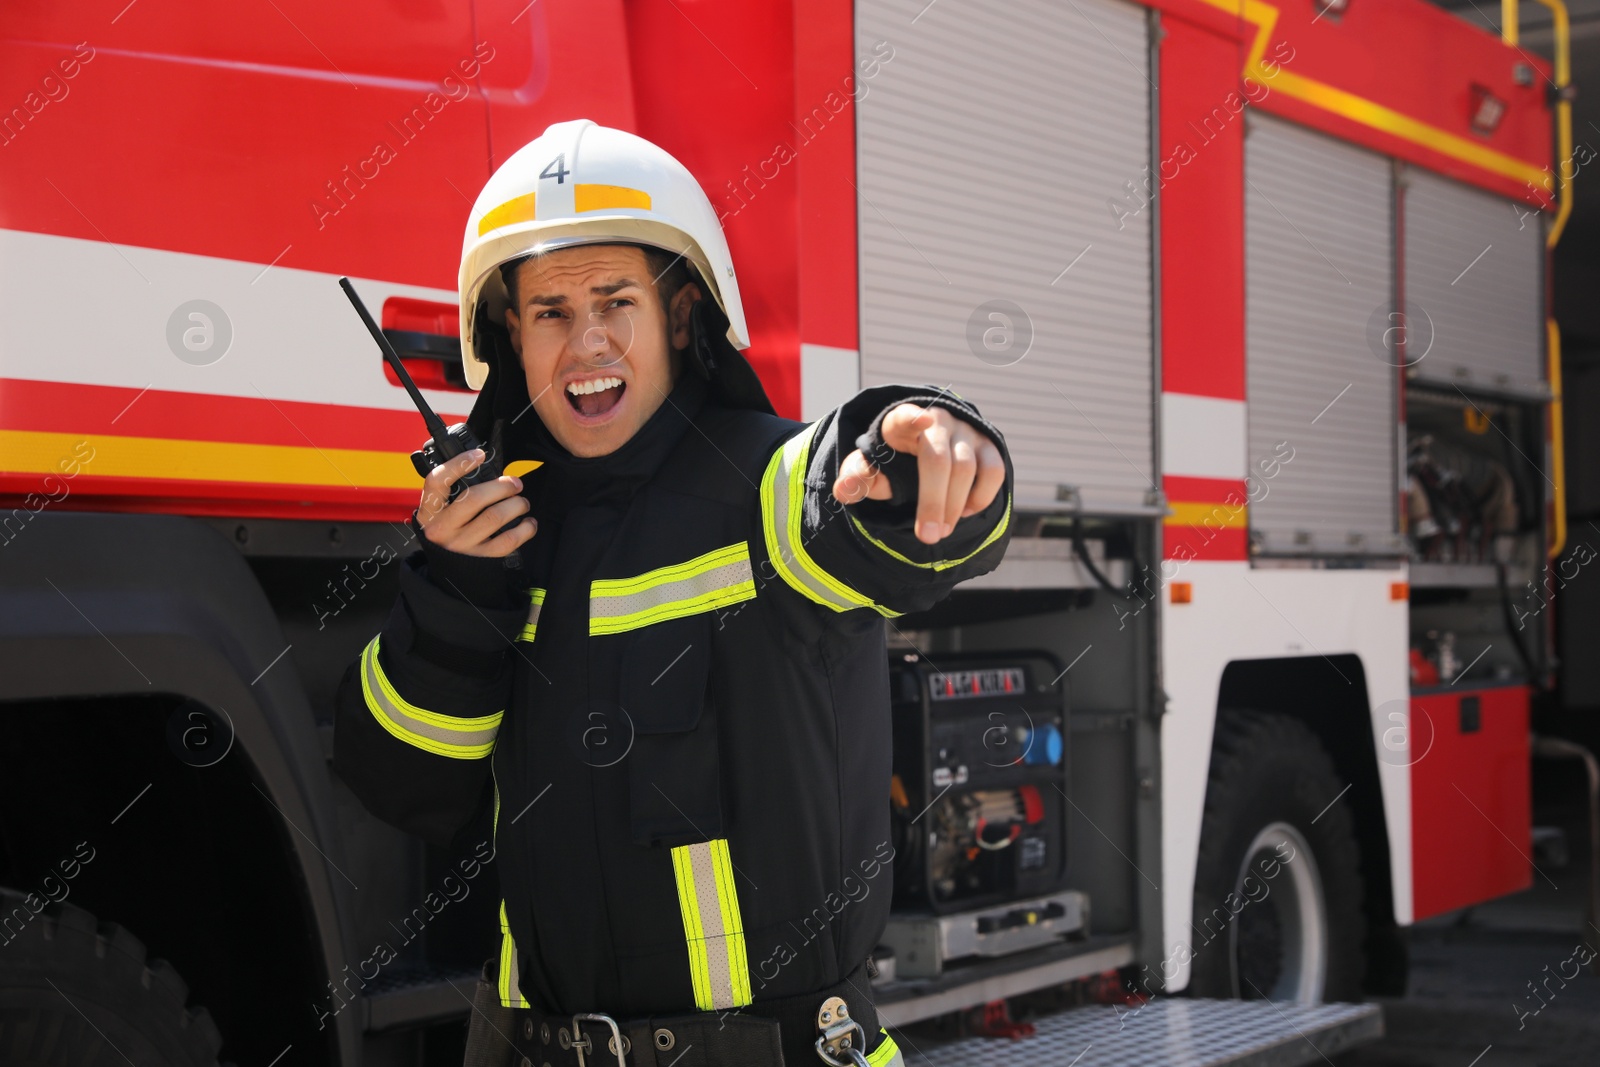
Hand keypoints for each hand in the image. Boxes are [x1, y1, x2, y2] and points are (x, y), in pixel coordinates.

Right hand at [416, 448, 535, 557]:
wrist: (447, 571)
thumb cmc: (448, 532)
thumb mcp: (440, 512)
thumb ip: (455, 493)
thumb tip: (486, 470)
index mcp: (429, 511)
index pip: (437, 481)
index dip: (459, 464)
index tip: (479, 454)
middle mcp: (442, 528)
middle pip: (474, 498)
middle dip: (502, 486)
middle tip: (515, 484)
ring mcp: (461, 545)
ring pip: (494, 517)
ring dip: (516, 505)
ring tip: (522, 503)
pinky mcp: (481, 558)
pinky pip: (508, 540)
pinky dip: (525, 529)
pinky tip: (528, 523)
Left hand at [832, 403, 1004, 543]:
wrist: (924, 448)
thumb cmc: (892, 462)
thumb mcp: (872, 469)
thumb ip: (859, 478)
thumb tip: (842, 490)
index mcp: (900, 423)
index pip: (904, 417)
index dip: (913, 418)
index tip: (922, 421)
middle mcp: (937, 420)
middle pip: (938, 459)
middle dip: (933, 502)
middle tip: (928, 537)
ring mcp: (965, 430)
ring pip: (966, 468)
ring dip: (954, 506)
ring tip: (940, 532)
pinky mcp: (988, 444)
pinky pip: (994, 471)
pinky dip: (980, 497)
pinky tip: (964, 512)